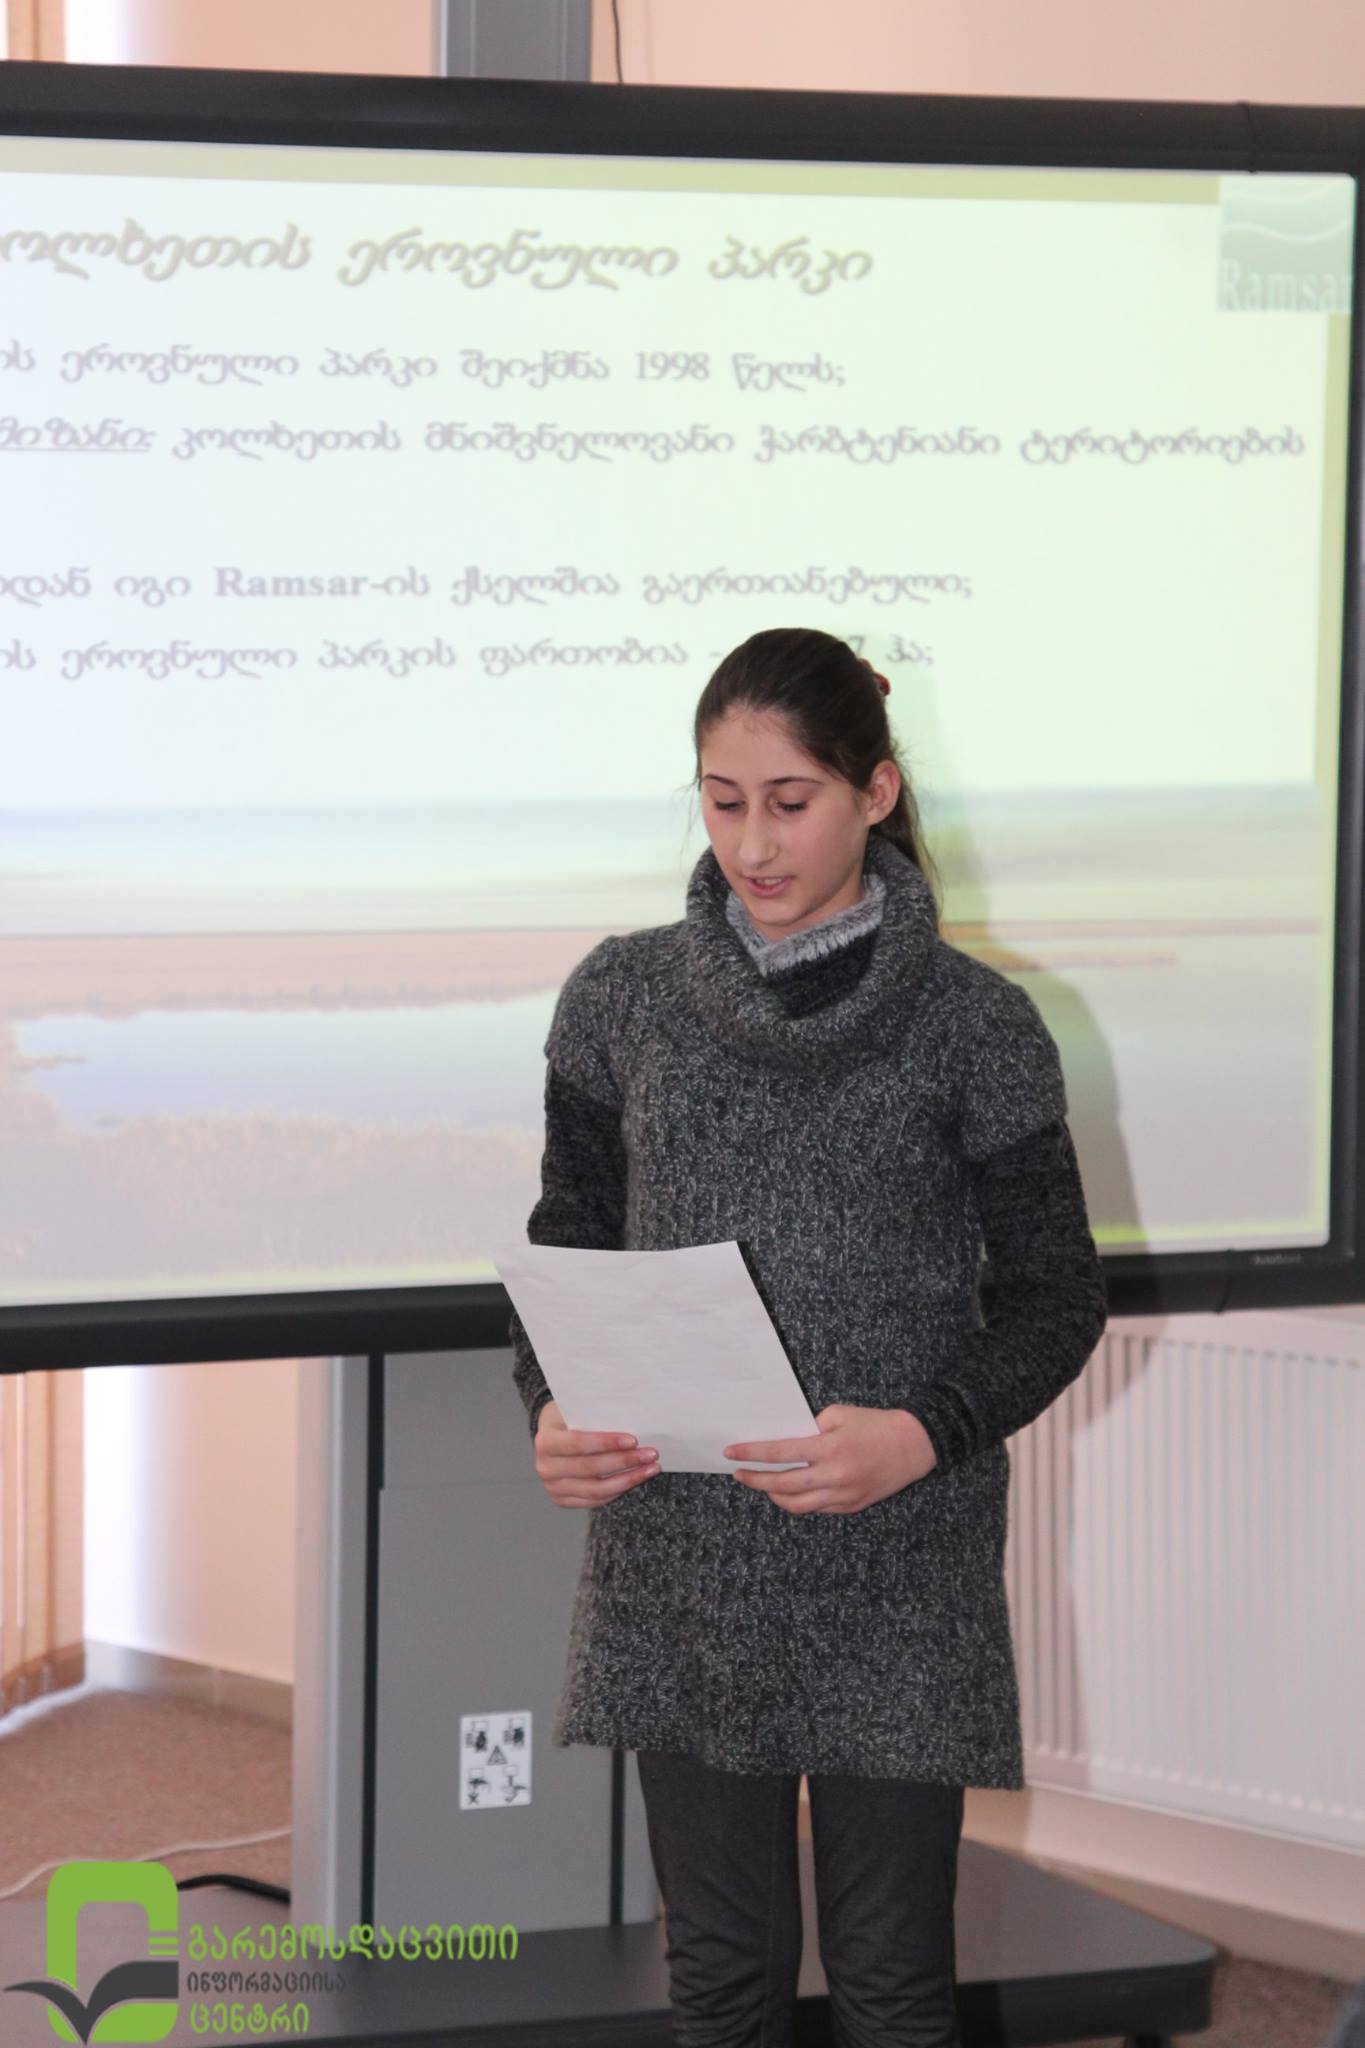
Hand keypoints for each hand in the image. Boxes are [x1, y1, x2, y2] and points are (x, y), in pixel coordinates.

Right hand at [532, 1399, 659, 1507]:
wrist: (554, 1435)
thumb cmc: (571, 1418)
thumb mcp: (577, 1410)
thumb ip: (596, 1416)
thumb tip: (633, 1420)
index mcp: (545, 1441)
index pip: (577, 1443)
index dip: (606, 1443)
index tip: (633, 1440)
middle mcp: (545, 1468)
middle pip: (590, 1468)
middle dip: (624, 1461)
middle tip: (650, 1454)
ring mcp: (553, 1487)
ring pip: (596, 1489)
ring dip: (628, 1479)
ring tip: (651, 1468)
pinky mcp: (564, 1500)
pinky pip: (596, 1500)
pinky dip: (619, 1490)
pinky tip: (637, 1478)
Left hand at [724, 1404, 937, 1514]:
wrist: (913, 1446)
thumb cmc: (875, 1425)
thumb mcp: (839, 1415)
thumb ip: (810, 1428)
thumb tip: (785, 1440)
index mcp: (829, 1448)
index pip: (780, 1453)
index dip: (752, 1454)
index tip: (731, 1453)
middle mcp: (834, 1476)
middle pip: (782, 1484)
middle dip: (755, 1480)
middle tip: (739, 1474)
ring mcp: (842, 1495)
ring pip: (797, 1505)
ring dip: (774, 1495)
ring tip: (763, 1484)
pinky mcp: (851, 1507)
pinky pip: (816, 1509)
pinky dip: (799, 1501)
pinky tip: (791, 1491)